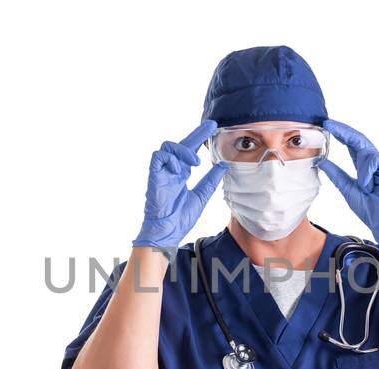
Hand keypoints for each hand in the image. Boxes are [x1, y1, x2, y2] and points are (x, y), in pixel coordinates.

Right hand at [133, 120, 226, 247]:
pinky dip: (170, 158)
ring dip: (183, 150)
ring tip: (196, 162)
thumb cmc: (180, 218)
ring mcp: (162, 173)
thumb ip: (211, 180)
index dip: (200, 139)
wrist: (167, 232)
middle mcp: (171, 171)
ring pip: (167, 147)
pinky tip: (180, 168)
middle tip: (210, 126)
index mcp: (181, 175)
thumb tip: (224, 165)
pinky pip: (158, 157)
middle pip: (181, 145)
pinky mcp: (154, 177)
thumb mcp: (202, 196)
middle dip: (195, 134)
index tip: (212, 129)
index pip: (190, 152)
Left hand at [317, 119, 378, 251]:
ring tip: (365, 187)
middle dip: (343, 132)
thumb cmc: (370, 210)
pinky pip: (375, 160)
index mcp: (365, 167)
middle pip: (359, 141)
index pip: (351, 145)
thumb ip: (336, 175)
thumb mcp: (347, 189)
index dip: (340, 134)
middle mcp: (376, 163)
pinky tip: (369, 185)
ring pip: (366, 153)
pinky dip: (368, 173)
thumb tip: (321, 161)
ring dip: (361, 171)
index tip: (327, 126)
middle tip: (329, 124)